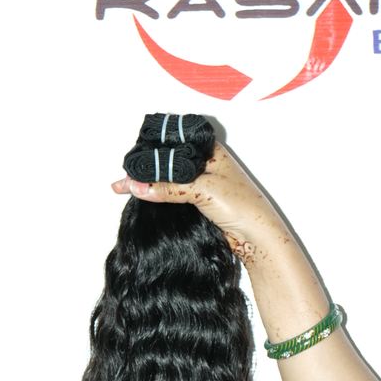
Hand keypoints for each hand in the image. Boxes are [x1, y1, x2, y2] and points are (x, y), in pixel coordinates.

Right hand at [111, 143, 279, 266]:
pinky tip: (143, 197)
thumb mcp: (202, 190)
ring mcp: (203, 181)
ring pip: (169, 178)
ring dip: (149, 183)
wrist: (257, 237)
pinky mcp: (201, 200)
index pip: (174, 143)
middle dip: (145, 169)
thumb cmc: (243, 206)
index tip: (131, 162)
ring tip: (125, 188)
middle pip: (168, 161)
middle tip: (123, 180)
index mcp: (210, 150)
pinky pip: (173, 193)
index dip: (151, 150)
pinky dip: (157, 195)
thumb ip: (168, 187)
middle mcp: (205, 163)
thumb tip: (138, 186)